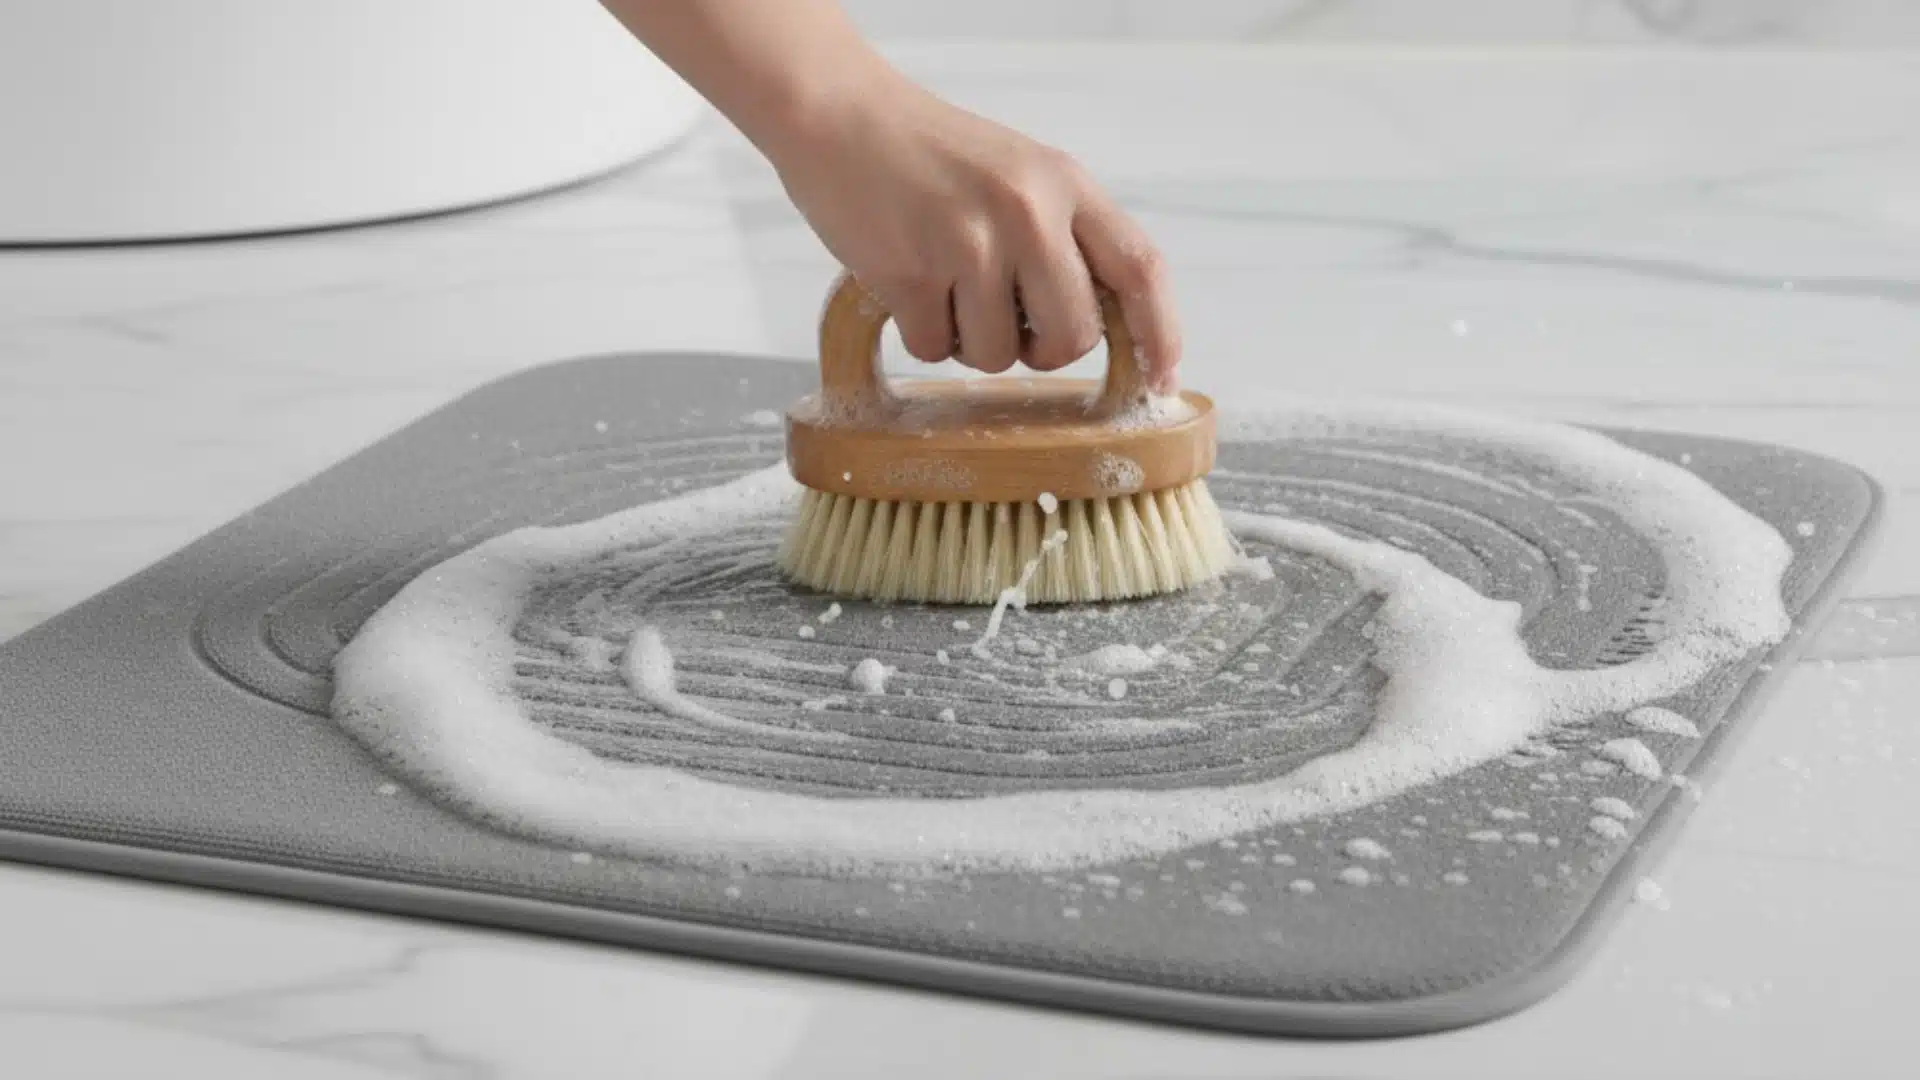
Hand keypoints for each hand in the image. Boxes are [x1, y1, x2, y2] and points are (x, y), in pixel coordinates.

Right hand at [763, 72, 1180, 391]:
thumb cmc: (933, 155)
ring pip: (999, 355)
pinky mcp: (909, 272)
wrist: (841, 117)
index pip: (1139, 269)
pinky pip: (934, 350)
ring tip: (947, 286)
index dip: (1159, 334)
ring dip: (972, 342)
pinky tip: (908, 285)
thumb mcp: (1022, 173)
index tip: (1159, 379)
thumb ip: (1067, 234)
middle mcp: (1027, 212)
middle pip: (1074, 335)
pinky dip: (923, 334)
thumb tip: (1103, 324)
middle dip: (1046, 350)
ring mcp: (968, 243)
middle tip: (1012, 323)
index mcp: (1066, 184)